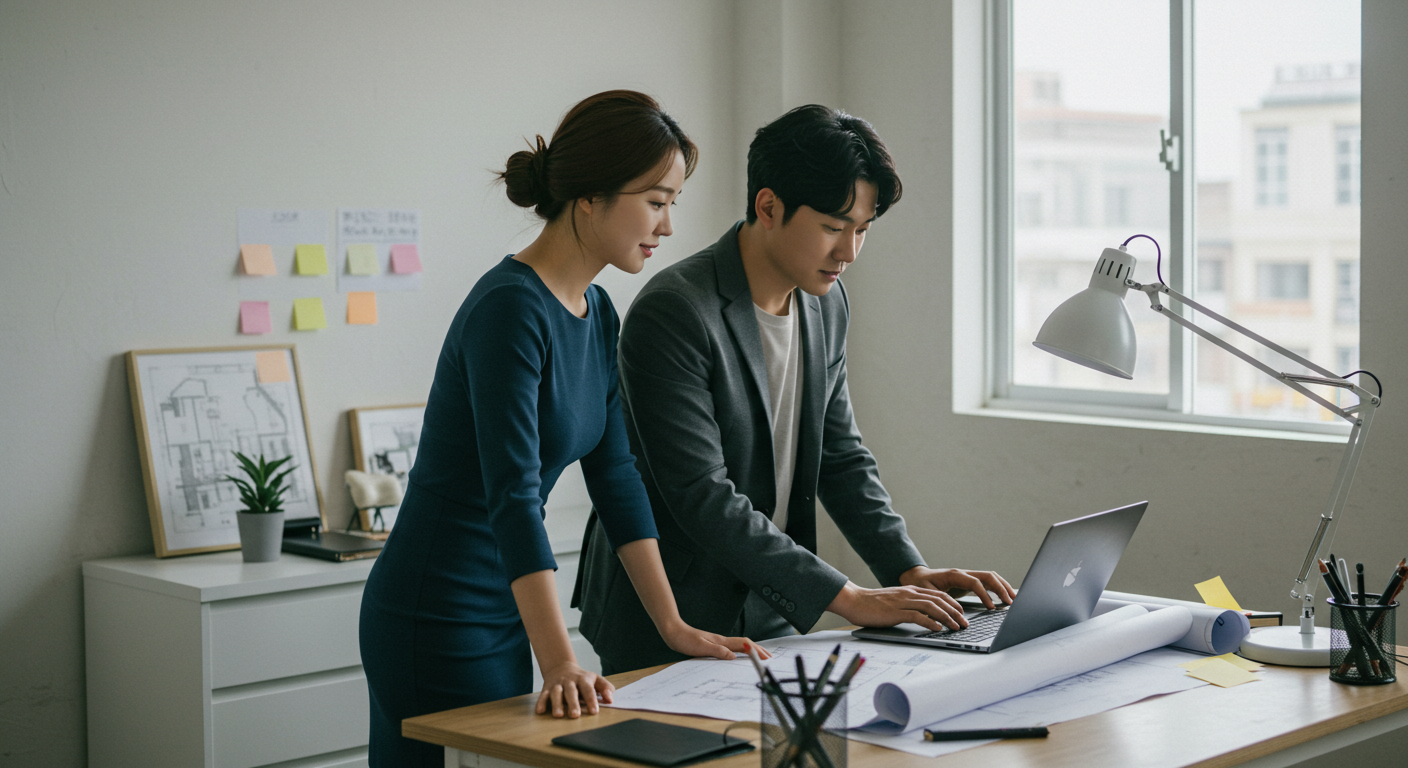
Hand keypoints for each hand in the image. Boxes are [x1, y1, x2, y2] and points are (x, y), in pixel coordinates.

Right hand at [535, 660, 612, 718]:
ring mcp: (557, 684)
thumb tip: (610, 700)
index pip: (588, 689)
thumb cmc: (583, 679)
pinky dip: (541, 703)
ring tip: (558, 715)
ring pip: (556, 693)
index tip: (594, 712)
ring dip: (557, 704)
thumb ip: (606, 688)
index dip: (591, 700)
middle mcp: (569, 681)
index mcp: (583, 679)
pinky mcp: (546, 688)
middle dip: (573, 703)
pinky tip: (540, 711)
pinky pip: (543, 695)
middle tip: (575, 715)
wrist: (562, 667)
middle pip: (571, 692)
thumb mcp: (596, 679)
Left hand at [660, 621, 769, 660]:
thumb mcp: (700, 647)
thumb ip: (717, 651)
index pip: (744, 644)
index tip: (766, 657)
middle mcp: (721, 640)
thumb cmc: (684, 639)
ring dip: (750, 650)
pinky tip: (739, 656)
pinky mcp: (712, 644)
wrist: (673, 631)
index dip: (756, 650)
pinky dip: (740, 651)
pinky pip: (731, 648)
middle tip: (769, 658)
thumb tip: (734, 657)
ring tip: (759, 656)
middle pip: (744, 644)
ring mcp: (717, 641)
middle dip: (758, 650)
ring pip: (739, 645)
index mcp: (721, 641)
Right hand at [826, 581, 968, 631]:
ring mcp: (903, 601)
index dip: (953, 603)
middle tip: (965, 623)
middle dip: (955, 612)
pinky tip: (938, 628)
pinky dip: (930, 622)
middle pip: (939, 599)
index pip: (938, 594)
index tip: (962, 613)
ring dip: (947, 617)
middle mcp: (909, 593)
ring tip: (956, 627)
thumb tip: (923, 615)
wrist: (854, 600)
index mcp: (910, 590)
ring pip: (932, 607)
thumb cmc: (872, 604)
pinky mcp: (895, 612)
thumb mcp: (895, 601)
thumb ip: (909, 604)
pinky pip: (917, 616)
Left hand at [899, 566, 1016, 608]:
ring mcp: (967, 575)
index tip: (991, 608)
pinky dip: (998, 588)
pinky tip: (1005, 597)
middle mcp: (963, 573)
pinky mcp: (969, 581)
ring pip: (990, 577)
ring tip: (1014, 599)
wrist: (917, 577)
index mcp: (954, 575)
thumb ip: (938, 604)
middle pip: (988, 576)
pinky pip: (987, 582)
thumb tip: (948, 617)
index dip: (985, 595)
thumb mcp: (927, 595)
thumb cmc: (921, 585)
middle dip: (1001, 588)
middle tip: (1011, 602)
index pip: (975, 582)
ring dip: (1003, 586)